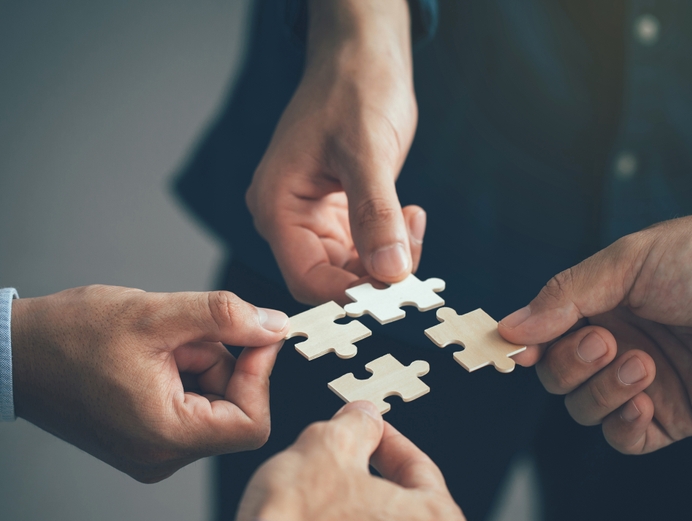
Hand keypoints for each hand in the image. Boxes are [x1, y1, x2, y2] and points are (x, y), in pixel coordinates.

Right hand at [11, 286, 287, 481]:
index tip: (253, 332)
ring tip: (155, 342)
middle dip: (221, 362)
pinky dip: (183, 374)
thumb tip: (276, 325)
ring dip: (199, 364)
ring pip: (212, 405)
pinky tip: (148, 355)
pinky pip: (189, 407)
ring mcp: (152, 453)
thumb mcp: (157, 314)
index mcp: (166, 437)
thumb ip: (225, 318)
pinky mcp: (143, 441)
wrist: (11, 354)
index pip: (252, 423)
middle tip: (182, 332)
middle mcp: (162, 457)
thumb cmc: (71, 335)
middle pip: (234, 411)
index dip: (261, 374)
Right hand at [246, 0, 425, 304]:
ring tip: (413, 221)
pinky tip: (410, 215)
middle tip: (415, 260)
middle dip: (374, 278)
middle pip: (329, 279)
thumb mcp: (367, 153)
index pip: (307, 278)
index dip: (349, 294)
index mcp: (277, 206)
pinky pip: (363, 248)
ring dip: (388, 260)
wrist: (361, 56)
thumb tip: (391, 273)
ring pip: (350, 268)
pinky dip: (390, 243)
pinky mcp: (337, 213)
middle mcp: (288, 219)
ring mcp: (312, 217)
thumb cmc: (353, 89)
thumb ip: (376, 215)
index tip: (393, 294)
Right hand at [498, 212, 691, 453]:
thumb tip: (509, 329)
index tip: (515, 351)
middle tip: (606, 341)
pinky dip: (622, 424)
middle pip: (556, 377)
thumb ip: (566, 296)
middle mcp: (615, 346)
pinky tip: (643, 401)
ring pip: (585, 409)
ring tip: (643, 364)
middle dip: (570, 364)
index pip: (542, 335)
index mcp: (600, 306)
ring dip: (602, 391)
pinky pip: (624, 439)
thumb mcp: (628, 261)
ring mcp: (642, 384)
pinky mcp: (673, 416)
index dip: (523, 346)